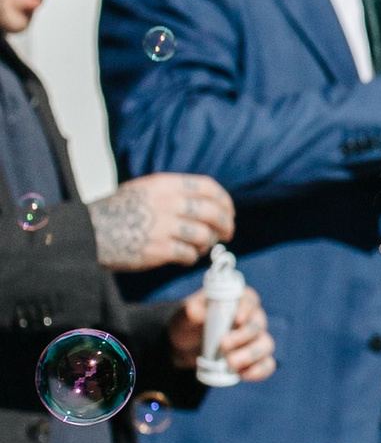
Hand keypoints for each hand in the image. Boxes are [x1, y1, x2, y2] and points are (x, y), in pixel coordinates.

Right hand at [89, 173, 232, 269]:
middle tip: (227, 234)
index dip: (224, 201)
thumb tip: (205, 201)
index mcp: (165, 185)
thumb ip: (172, 192)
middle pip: (213, 213)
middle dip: (226, 225)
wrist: (90, 233)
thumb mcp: (143, 189)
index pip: (208, 188)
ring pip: (204, 235)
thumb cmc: (116, 212)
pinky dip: (191, 258)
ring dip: (208, 244)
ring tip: (201, 247)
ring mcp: (165, 227)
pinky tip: (185, 257)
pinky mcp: (160, 249)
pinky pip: (189, 255)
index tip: (228, 212)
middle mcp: (168, 203)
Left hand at [169, 279, 274, 382]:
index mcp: (238, 300)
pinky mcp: (255, 359)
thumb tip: (201, 314)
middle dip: (243, 336)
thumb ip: (192, 311)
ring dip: (250, 355)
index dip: (247, 309)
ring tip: (230, 364)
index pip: (250, 299)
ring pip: (265, 345)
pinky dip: (259, 371)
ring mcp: (256, 339)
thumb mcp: (184, 315)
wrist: (184, 347)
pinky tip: (243, 374)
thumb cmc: (187, 324)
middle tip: (223, 345)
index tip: (237, 319)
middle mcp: (251, 318)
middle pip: (258, 324)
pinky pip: (267, 364)